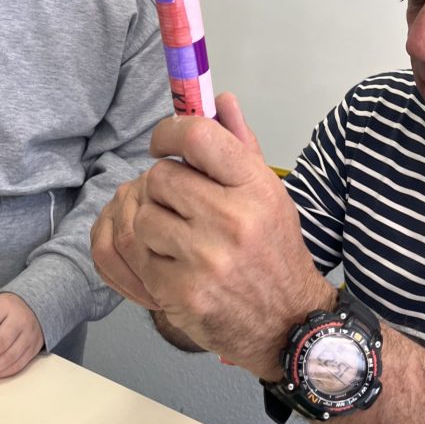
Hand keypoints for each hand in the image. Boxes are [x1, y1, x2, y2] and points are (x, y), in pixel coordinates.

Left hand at [91, 93, 259, 307]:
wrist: (287, 325)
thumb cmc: (274, 252)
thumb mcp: (269, 193)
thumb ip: (240, 144)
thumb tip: (220, 99)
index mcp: (256, 188)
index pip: (199, 137)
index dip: (169, 133)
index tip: (163, 144)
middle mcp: (232, 220)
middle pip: (160, 177)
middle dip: (160, 186)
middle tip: (174, 200)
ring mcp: (204, 260)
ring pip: (142, 216)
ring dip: (150, 222)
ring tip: (173, 234)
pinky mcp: (180, 294)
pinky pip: (137, 257)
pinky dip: (148, 257)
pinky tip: (171, 262)